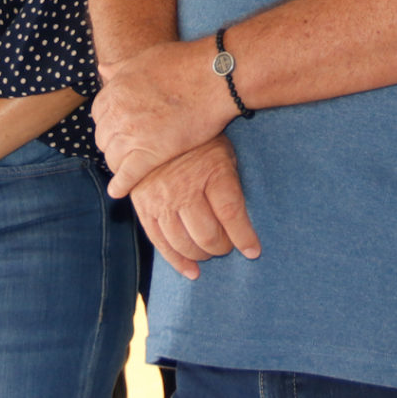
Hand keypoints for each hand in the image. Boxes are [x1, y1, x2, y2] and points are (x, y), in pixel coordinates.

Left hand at [94, 39, 230, 199]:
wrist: (213, 77)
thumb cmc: (184, 63)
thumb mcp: (145, 58)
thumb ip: (120, 67)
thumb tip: (102, 69)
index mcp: (116, 89)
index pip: (99, 114)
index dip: (110, 123)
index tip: (120, 128)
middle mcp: (118, 112)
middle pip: (103, 138)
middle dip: (113, 143)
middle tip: (128, 148)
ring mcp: (133, 134)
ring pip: (113, 158)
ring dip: (119, 163)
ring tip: (129, 167)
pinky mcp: (151, 154)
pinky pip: (127, 175)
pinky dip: (121, 185)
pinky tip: (119, 191)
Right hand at [130, 138, 259, 280]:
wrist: (156, 126)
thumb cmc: (200, 143)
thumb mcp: (224, 152)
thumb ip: (233, 183)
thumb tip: (246, 220)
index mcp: (212, 171)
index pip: (231, 213)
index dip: (244, 237)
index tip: (253, 251)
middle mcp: (185, 188)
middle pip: (208, 233)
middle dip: (222, 247)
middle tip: (228, 246)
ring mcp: (162, 199)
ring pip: (184, 242)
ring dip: (202, 254)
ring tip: (210, 252)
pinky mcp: (144, 207)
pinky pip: (160, 242)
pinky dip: (177, 261)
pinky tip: (191, 270)